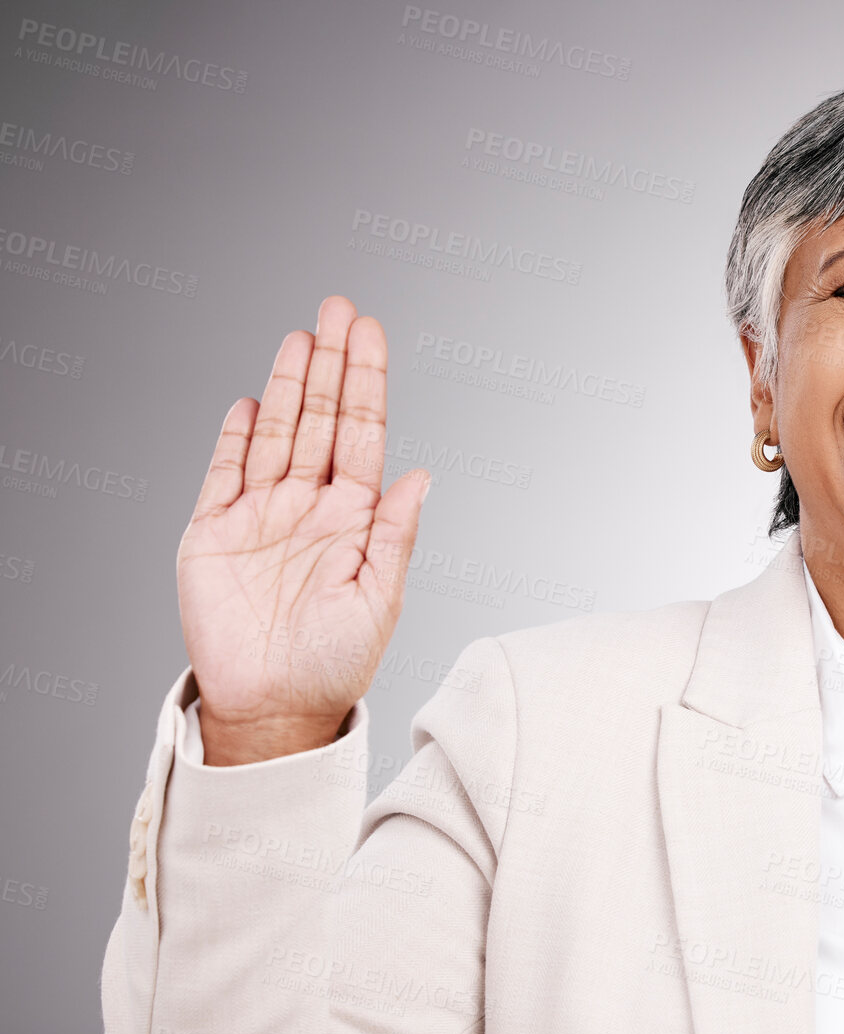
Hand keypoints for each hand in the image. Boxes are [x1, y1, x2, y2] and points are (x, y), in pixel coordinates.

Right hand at [176, 296, 428, 764]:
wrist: (275, 708)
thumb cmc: (336, 663)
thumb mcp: (380, 598)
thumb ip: (396, 533)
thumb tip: (422, 475)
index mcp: (356, 519)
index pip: (364, 435)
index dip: (366, 383)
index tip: (370, 334)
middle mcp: (310, 507)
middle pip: (321, 420)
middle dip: (330, 364)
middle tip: (338, 308)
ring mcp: (261, 515)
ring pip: (277, 434)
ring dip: (289, 385)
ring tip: (301, 336)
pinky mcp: (214, 532)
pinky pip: (224, 473)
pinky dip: (236, 437)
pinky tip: (252, 403)